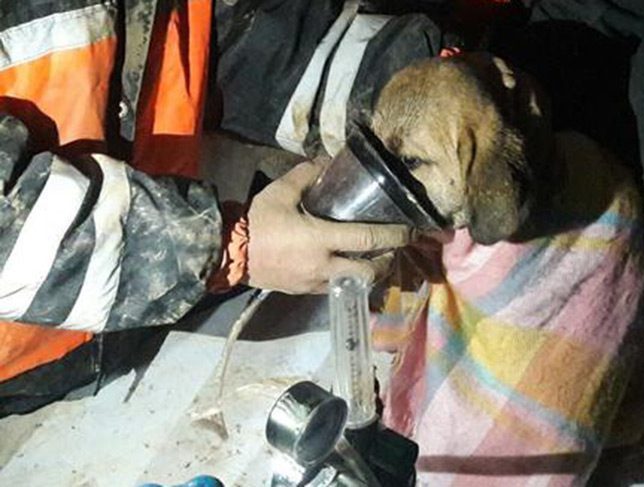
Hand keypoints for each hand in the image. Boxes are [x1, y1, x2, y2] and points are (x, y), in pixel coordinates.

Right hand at [246, 160, 413, 292]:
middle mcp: (323, 266)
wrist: (227, 253)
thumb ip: (307, 175)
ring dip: (368, 274)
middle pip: (369, 272)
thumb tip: (327, 161)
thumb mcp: (281, 191)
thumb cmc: (256, 221)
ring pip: (355, 285)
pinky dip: (347, 280)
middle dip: (387, 262)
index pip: (368, 239)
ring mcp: (315, 283)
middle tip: (392, 249)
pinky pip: (335, 289)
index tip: (410, 230)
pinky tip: (345, 266)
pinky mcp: (305, 292)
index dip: (394, 235)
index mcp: (320, 239)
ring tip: (372, 258)